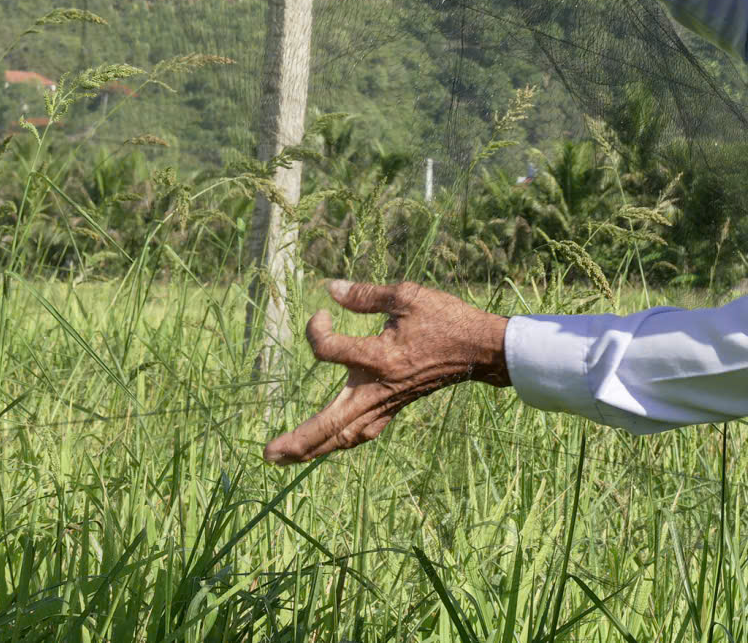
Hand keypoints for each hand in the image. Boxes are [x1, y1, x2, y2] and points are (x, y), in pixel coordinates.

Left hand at [261, 279, 510, 464]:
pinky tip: (330, 444)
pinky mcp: (396, 407)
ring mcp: (387, 402)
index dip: (316, 328)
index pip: (328, 350)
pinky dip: (342, 440)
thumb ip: (365, 294)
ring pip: (345, 435)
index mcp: (379, 357)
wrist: (479, 349)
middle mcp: (379, 387)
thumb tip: (331, 289)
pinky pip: (364, 432)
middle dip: (299, 440)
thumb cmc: (445, 318)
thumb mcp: (407, 295)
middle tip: (268, 453)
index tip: (322, 312)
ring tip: (286, 457)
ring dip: (314, 448)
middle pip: (331, 423)